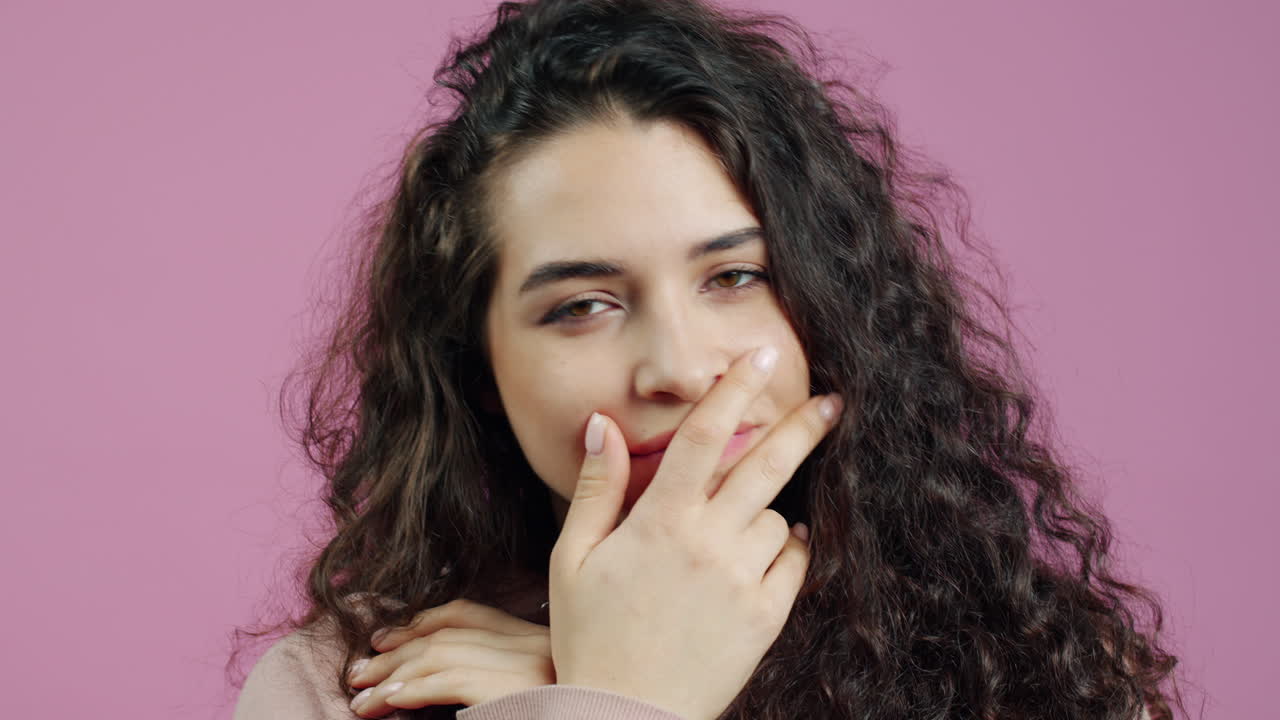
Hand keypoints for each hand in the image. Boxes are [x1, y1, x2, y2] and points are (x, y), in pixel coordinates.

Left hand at [347, 598, 553, 716]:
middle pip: (449, 633)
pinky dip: (411, 690)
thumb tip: (424, 675)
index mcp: (539, 641)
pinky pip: (449, 681)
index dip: (420, 622)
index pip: (470, 613)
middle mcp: (537, 645)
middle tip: (359, 672)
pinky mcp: (514, 689)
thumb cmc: (544, 715)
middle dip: (396, 651)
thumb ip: (484, 676)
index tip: (383, 640)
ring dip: (393, 676)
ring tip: (361, 699)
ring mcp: (528, 665)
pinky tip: (387, 702)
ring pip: (442, 654)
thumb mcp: (514, 692)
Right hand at [549, 345, 838, 719]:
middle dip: (801, 425)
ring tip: (740, 525)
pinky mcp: (766, 618)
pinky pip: (793, 562)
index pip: (701, 437)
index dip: (732, 389)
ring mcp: (742, 582)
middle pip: (765, 465)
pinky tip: (770, 544)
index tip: (757, 355)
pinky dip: (787, 546)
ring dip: (766, 508)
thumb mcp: (573, 559)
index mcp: (660, 523)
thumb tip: (602, 424)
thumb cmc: (591, 635)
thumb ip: (597, 487)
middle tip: (830, 399)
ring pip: (774, 516)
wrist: (624, 715)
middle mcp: (709, 545)